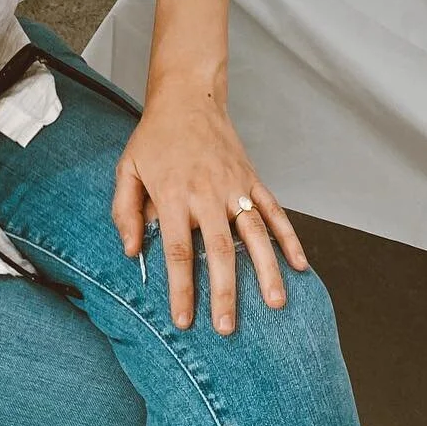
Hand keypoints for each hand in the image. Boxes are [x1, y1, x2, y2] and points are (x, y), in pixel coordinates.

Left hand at [112, 89, 307, 334]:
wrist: (188, 98)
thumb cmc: (154, 138)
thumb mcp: (127, 170)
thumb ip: (126, 211)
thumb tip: (132, 251)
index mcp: (174, 195)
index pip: (179, 251)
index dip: (182, 289)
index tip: (184, 320)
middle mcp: (207, 193)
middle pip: (220, 250)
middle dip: (225, 291)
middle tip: (227, 327)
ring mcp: (234, 187)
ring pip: (255, 234)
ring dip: (267, 270)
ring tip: (275, 304)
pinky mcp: (252, 179)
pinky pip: (274, 211)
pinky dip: (290, 238)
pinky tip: (300, 264)